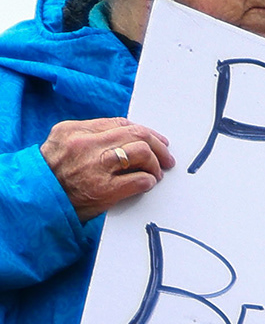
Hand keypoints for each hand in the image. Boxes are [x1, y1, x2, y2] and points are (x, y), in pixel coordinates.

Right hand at [42, 116, 173, 218]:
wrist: (38, 200)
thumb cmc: (52, 173)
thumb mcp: (61, 143)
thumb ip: (89, 135)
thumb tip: (126, 134)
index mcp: (74, 131)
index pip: (120, 123)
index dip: (144, 131)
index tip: (156, 139)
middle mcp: (86, 145)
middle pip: (136, 135)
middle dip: (158, 145)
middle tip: (167, 157)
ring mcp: (96, 167)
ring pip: (141, 153)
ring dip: (155, 164)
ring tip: (156, 173)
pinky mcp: (104, 190)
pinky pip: (139, 179)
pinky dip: (148, 181)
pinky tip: (146, 183)